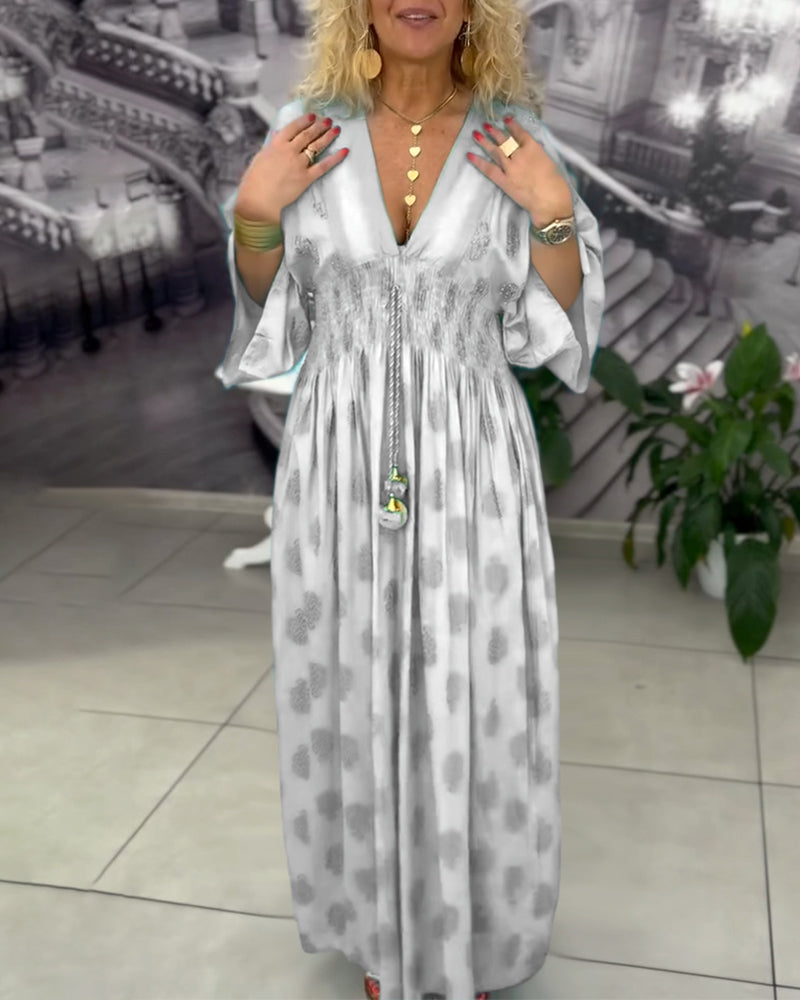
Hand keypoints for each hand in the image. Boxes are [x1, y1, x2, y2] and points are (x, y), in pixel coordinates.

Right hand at [234, 112, 348, 223]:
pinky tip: (344, 151)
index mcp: (277, 144)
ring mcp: (299, 164)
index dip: (304, 121)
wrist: (259, 199)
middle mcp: (290, 151)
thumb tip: (278, 134)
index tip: (312, 116)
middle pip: (308, 135)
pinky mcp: (306, 178)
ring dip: (328, 136)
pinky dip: (335, 158)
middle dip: (319, 126)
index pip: (293, 127)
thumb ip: (272, 145)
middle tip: (328, 120)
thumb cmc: (256, 180)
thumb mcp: (261, 157)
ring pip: (316, 146)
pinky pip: (324, 166)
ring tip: (336, 129)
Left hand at [466, 114, 572, 227]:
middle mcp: (520, 155)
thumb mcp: (549, 162)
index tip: (506, 119)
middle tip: (485, 124)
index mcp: (533, 148)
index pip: (520, 133)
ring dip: (484, 142)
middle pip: (504, 141)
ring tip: (476, 134)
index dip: (512, 125)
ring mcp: (510, 168)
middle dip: (494, 132)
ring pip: (495, 151)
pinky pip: (488, 169)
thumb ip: (538, 153)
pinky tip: (469, 155)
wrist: (549, 200)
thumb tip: (534, 147)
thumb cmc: (555, 182)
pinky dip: (478, 162)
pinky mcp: (504, 181)